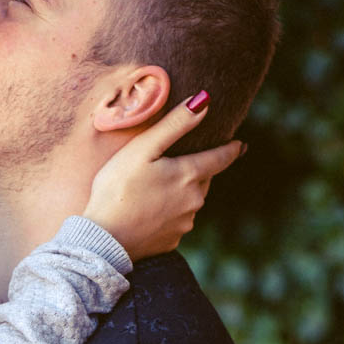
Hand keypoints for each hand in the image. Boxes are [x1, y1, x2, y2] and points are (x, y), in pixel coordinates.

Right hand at [83, 94, 243, 260]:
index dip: (231, 149)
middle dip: (198, 170)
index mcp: (190, 175)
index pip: (221, 158)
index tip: (240, 145)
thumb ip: (174, 124)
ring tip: (158, 189)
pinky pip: (176, 222)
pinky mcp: (171, 241)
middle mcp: (194, 201)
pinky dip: (168, 214)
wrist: (103, 240)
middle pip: (204, 179)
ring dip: (181, 193)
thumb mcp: (142, 149)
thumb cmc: (117, 189)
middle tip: (183, 163)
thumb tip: (203, 102)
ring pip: (191, 201)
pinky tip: (149, 212)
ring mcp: (184, 224)